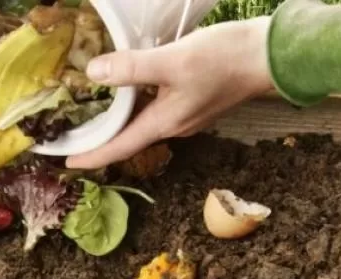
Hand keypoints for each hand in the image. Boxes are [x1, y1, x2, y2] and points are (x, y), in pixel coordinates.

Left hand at [66, 16, 274, 168]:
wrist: (275, 54)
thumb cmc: (227, 59)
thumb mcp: (174, 61)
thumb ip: (132, 68)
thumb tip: (93, 72)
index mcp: (165, 123)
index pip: (119, 148)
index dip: (91, 156)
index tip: (66, 161)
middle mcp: (173, 125)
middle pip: (127, 137)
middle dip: (99, 137)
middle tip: (70, 132)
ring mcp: (185, 114)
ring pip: (141, 120)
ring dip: (116, 118)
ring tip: (89, 109)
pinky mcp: (194, 99)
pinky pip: (155, 106)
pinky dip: (135, 100)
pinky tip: (125, 84)